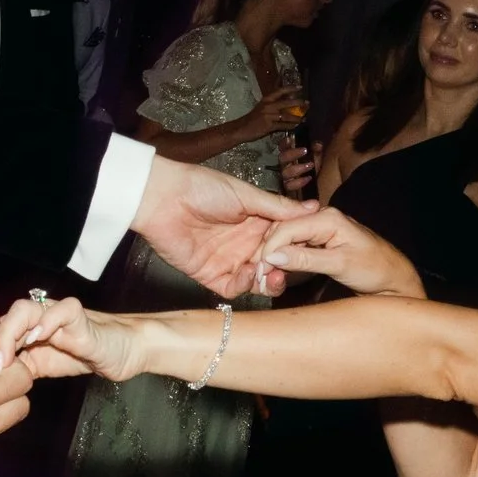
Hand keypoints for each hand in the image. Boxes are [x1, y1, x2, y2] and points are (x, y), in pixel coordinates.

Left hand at [0, 294, 142, 383]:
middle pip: (1, 320)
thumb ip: (17, 368)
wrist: (124, 350)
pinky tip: (37, 338)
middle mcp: (36, 316)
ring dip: (9, 334)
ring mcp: (56, 313)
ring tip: (6, 360)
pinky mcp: (79, 315)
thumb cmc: (84, 355)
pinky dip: (46, 321)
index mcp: (25, 328)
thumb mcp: (42, 367)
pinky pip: (60, 310)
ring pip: (23, 309)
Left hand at [133, 156, 314, 299]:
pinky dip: (244, 286)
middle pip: (273, 264)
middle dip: (284, 267)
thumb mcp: (247, 195)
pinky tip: (247, 273)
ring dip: (267, 280)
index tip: (308, 248)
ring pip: (256, 280)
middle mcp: (245, 243)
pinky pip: (233, 289)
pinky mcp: (210, 274)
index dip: (296, 246)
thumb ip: (279, 208)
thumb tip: (314, 208)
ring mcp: (228, 260)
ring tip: (272, 273)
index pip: (284, 240)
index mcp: (256, 222)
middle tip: (291, 266)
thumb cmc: (202, 188)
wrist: (163, 198)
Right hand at [244, 86, 307, 139]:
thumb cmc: (252, 118)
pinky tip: (296, 126)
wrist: (241, 128)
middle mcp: (268, 106)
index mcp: (266, 99)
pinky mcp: (269, 126)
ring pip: (287, 116)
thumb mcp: (262, 108)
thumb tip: (287, 103)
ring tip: (304, 118)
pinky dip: (291, 126)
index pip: (280, 91)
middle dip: (298, 103)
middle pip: (286, 103)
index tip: (301, 87)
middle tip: (307, 103)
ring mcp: (269, 116)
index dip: (291, 88)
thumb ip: (273, 105)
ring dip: (297, 118)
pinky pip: (283, 125)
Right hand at [256, 207, 424, 298]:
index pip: (288, 227)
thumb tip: (274, 256)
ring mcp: (321, 229)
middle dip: (270, 251)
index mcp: (328, 217)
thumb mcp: (339, 265)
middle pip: (284, 230)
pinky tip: (278, 270)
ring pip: (288, 238)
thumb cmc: (375, 268)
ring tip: (266, 274)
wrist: (393, 278)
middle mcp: (322, 217)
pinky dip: (286, 257)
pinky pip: (296, 245)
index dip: (270, 247)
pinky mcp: (320, 241)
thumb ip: (306, 259)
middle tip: (260, 274)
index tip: (261, 268)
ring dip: (276, 255)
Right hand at [278, 142, 317, 198]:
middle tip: (305, 151)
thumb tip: (318, 145)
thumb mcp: (317, 156)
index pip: (282, 147)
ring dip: (298, 168)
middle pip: (282, 158)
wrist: (321, 185)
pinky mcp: (289, 188)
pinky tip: (309, 178)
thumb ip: (316, 150)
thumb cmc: (316, 167)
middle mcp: (285, 165)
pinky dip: (299, 182)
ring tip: (311, 165)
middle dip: (293, 153)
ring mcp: (286, 177)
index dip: (284, 143)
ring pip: (285, 172)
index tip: (290, 139)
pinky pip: (290, 186)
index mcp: (290, 155)